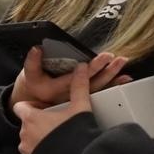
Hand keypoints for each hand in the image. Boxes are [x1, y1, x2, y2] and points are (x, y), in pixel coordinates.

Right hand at [9, 47, 126, 109]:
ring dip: (112, 78)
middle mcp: (68, 96)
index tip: (101, 58)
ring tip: (123, 66)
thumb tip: (37, 48)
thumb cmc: (34, 85)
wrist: (33, 105)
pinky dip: (113, 86)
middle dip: (104, 71)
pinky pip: (100, 93)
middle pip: (89, 84)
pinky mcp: (83, 100)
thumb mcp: (29, 74)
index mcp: (55, 90)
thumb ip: (32, 62)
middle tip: (115, 58)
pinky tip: (124, 80)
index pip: (74, 79)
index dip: (89, 68)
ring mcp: (77, 100)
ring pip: (96, 89)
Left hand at [13, 59, 96, 153]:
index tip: (45, 108)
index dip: (31, 106)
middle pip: (27, 123)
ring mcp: (26, 149)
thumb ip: (78, 87)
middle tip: (57, 124)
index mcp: (31, 117)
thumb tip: (81, 68)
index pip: (21, 107)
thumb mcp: (80, 108)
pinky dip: (40, 151)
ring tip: (58, 138)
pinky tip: (56, 150)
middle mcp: (24, 133)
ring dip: (39, 137)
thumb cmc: (76, 133)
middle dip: (38, 122)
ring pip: (29, 139)